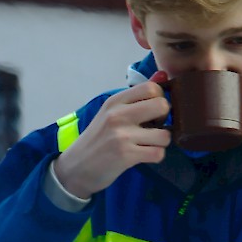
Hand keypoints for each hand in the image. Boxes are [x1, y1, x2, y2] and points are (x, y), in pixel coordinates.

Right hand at [52, 77, 170, 198]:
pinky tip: (144, 155)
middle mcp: (118, 115)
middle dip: (165, 118)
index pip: (151, 88)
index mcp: (115, 101)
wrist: (76, 167)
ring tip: (148, 144)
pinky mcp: (126, 155)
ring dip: (161, 142)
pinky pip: (158, 153)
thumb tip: (163, 75)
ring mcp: (122, 136)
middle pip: (162, 106)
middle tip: (154, 126)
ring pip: (165, 135)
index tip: (152, 111)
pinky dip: (156, 156)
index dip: (159, 99)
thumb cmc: (97, 139)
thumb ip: (137, 96)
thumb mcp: (111, 113)